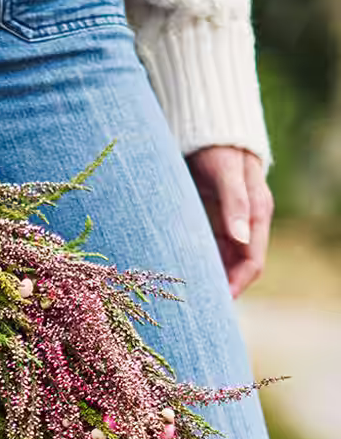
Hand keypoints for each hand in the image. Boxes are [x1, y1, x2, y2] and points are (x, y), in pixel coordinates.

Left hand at [186, 146, 272, 298]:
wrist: (207, 128)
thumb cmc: (217, 147)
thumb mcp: (225, 173)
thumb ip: (234, 204)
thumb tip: (241, 238)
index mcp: (256, 214)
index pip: (252, 262)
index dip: (236, 285)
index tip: (216, 304)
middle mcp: (245, 222)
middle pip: (237, 266)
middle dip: (221, 288)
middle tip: (196, 310)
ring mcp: (229, 221)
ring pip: (222, 259)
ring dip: (209, 278)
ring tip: (187, 299)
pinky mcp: (213, 217)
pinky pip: (209, 248)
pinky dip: (199, 263)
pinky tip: (182, 275)